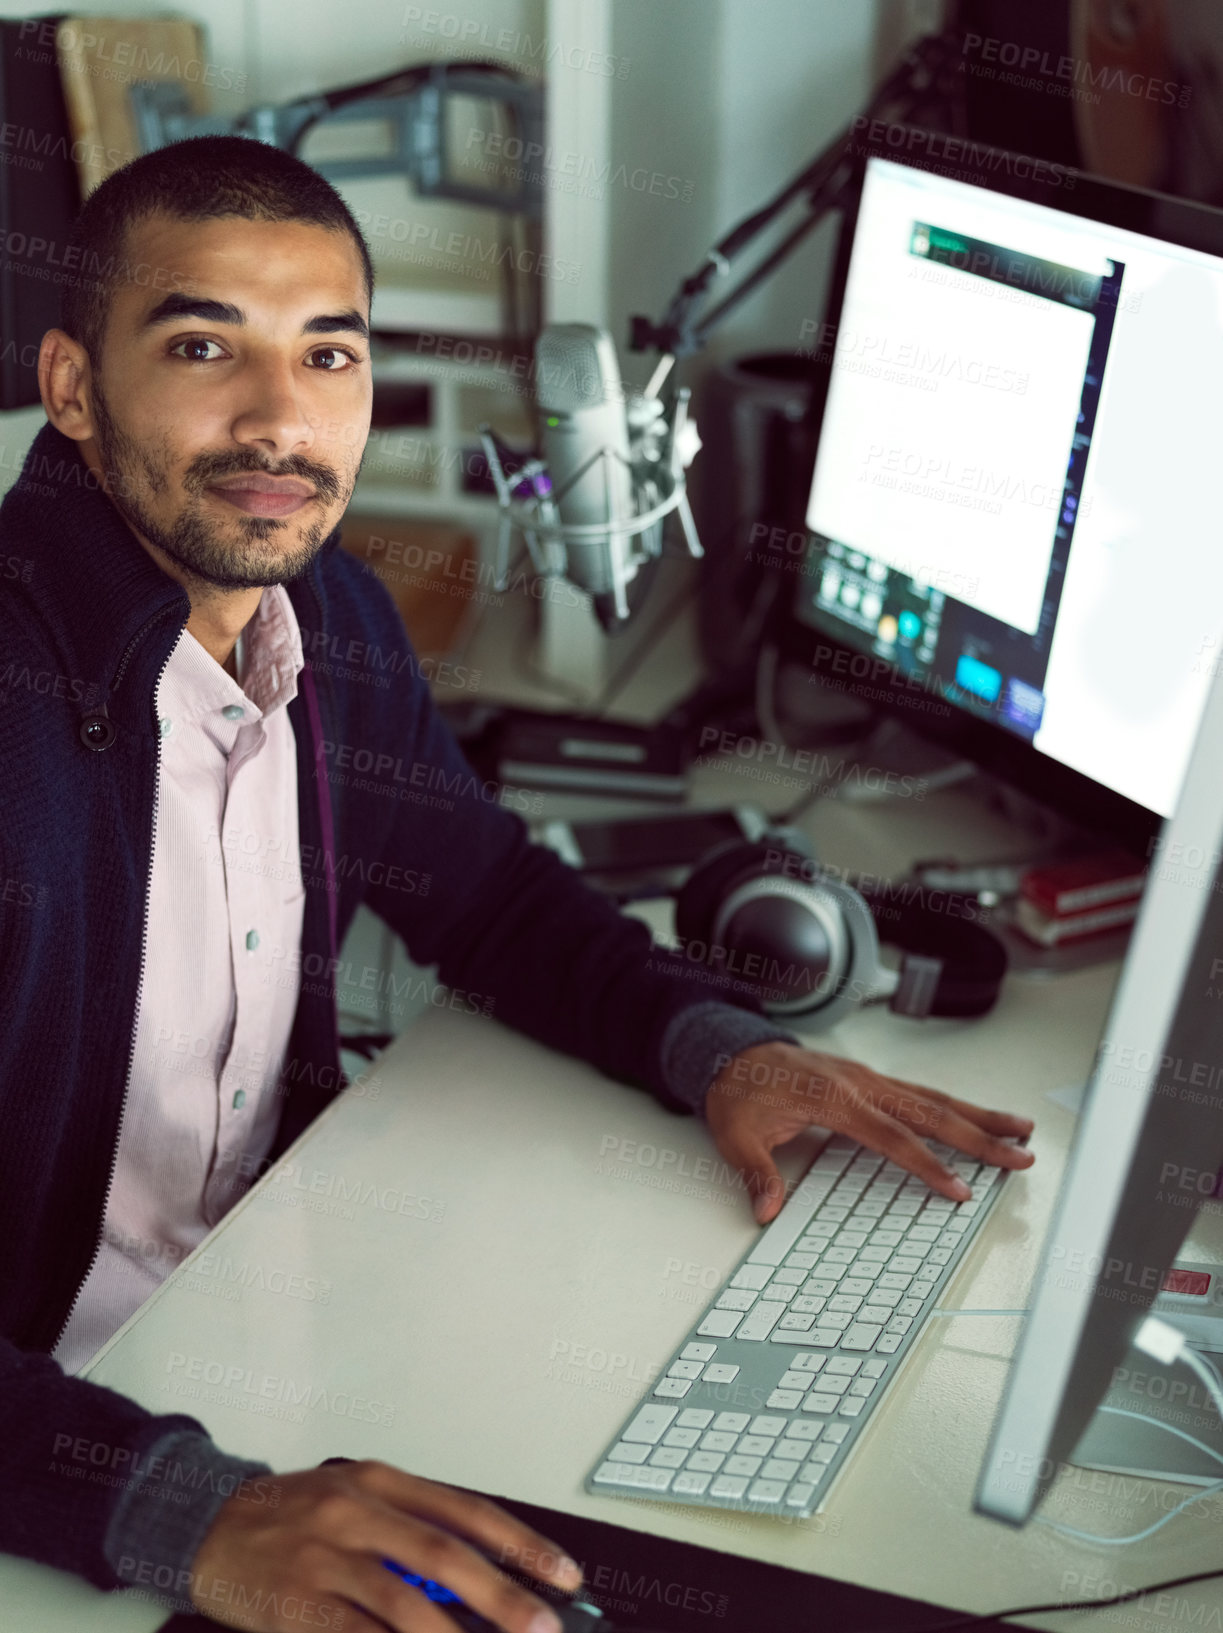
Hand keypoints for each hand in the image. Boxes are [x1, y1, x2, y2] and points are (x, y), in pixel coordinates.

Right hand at [188, 1460, 581, 1631]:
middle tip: (542, 1625)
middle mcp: (356, 1511)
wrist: (205, 1524)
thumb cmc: (291, 1516)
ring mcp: (324, 1557)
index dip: (521, 1544)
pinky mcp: (295, 1603)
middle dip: (503, 1596)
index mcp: (379, 1481)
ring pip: (403, 1603)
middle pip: (445, 1554)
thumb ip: (410, 1528)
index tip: (563, 1574)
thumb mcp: (354, 1500)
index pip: (467, 1510)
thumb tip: (479, 1578)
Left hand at [706, 1040, 1034, 1222]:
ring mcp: (868, 1078)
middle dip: (980, 1135)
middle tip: (1022, 1154)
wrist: (730, 1052)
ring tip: (1020, 1129)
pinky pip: (919, 1093)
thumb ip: (757, 1172)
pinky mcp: (868, 1079)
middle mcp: (860, 1083)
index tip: (960, 1189)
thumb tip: (766, 1209)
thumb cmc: (737, 1091)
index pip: (893, 1138)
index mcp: (834, 1097)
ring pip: (933, 1097)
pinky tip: (976, 1118)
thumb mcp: (737, 1134)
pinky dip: (953, 1106)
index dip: (929, 1166)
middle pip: (931, 1112)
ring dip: (979, 1114)